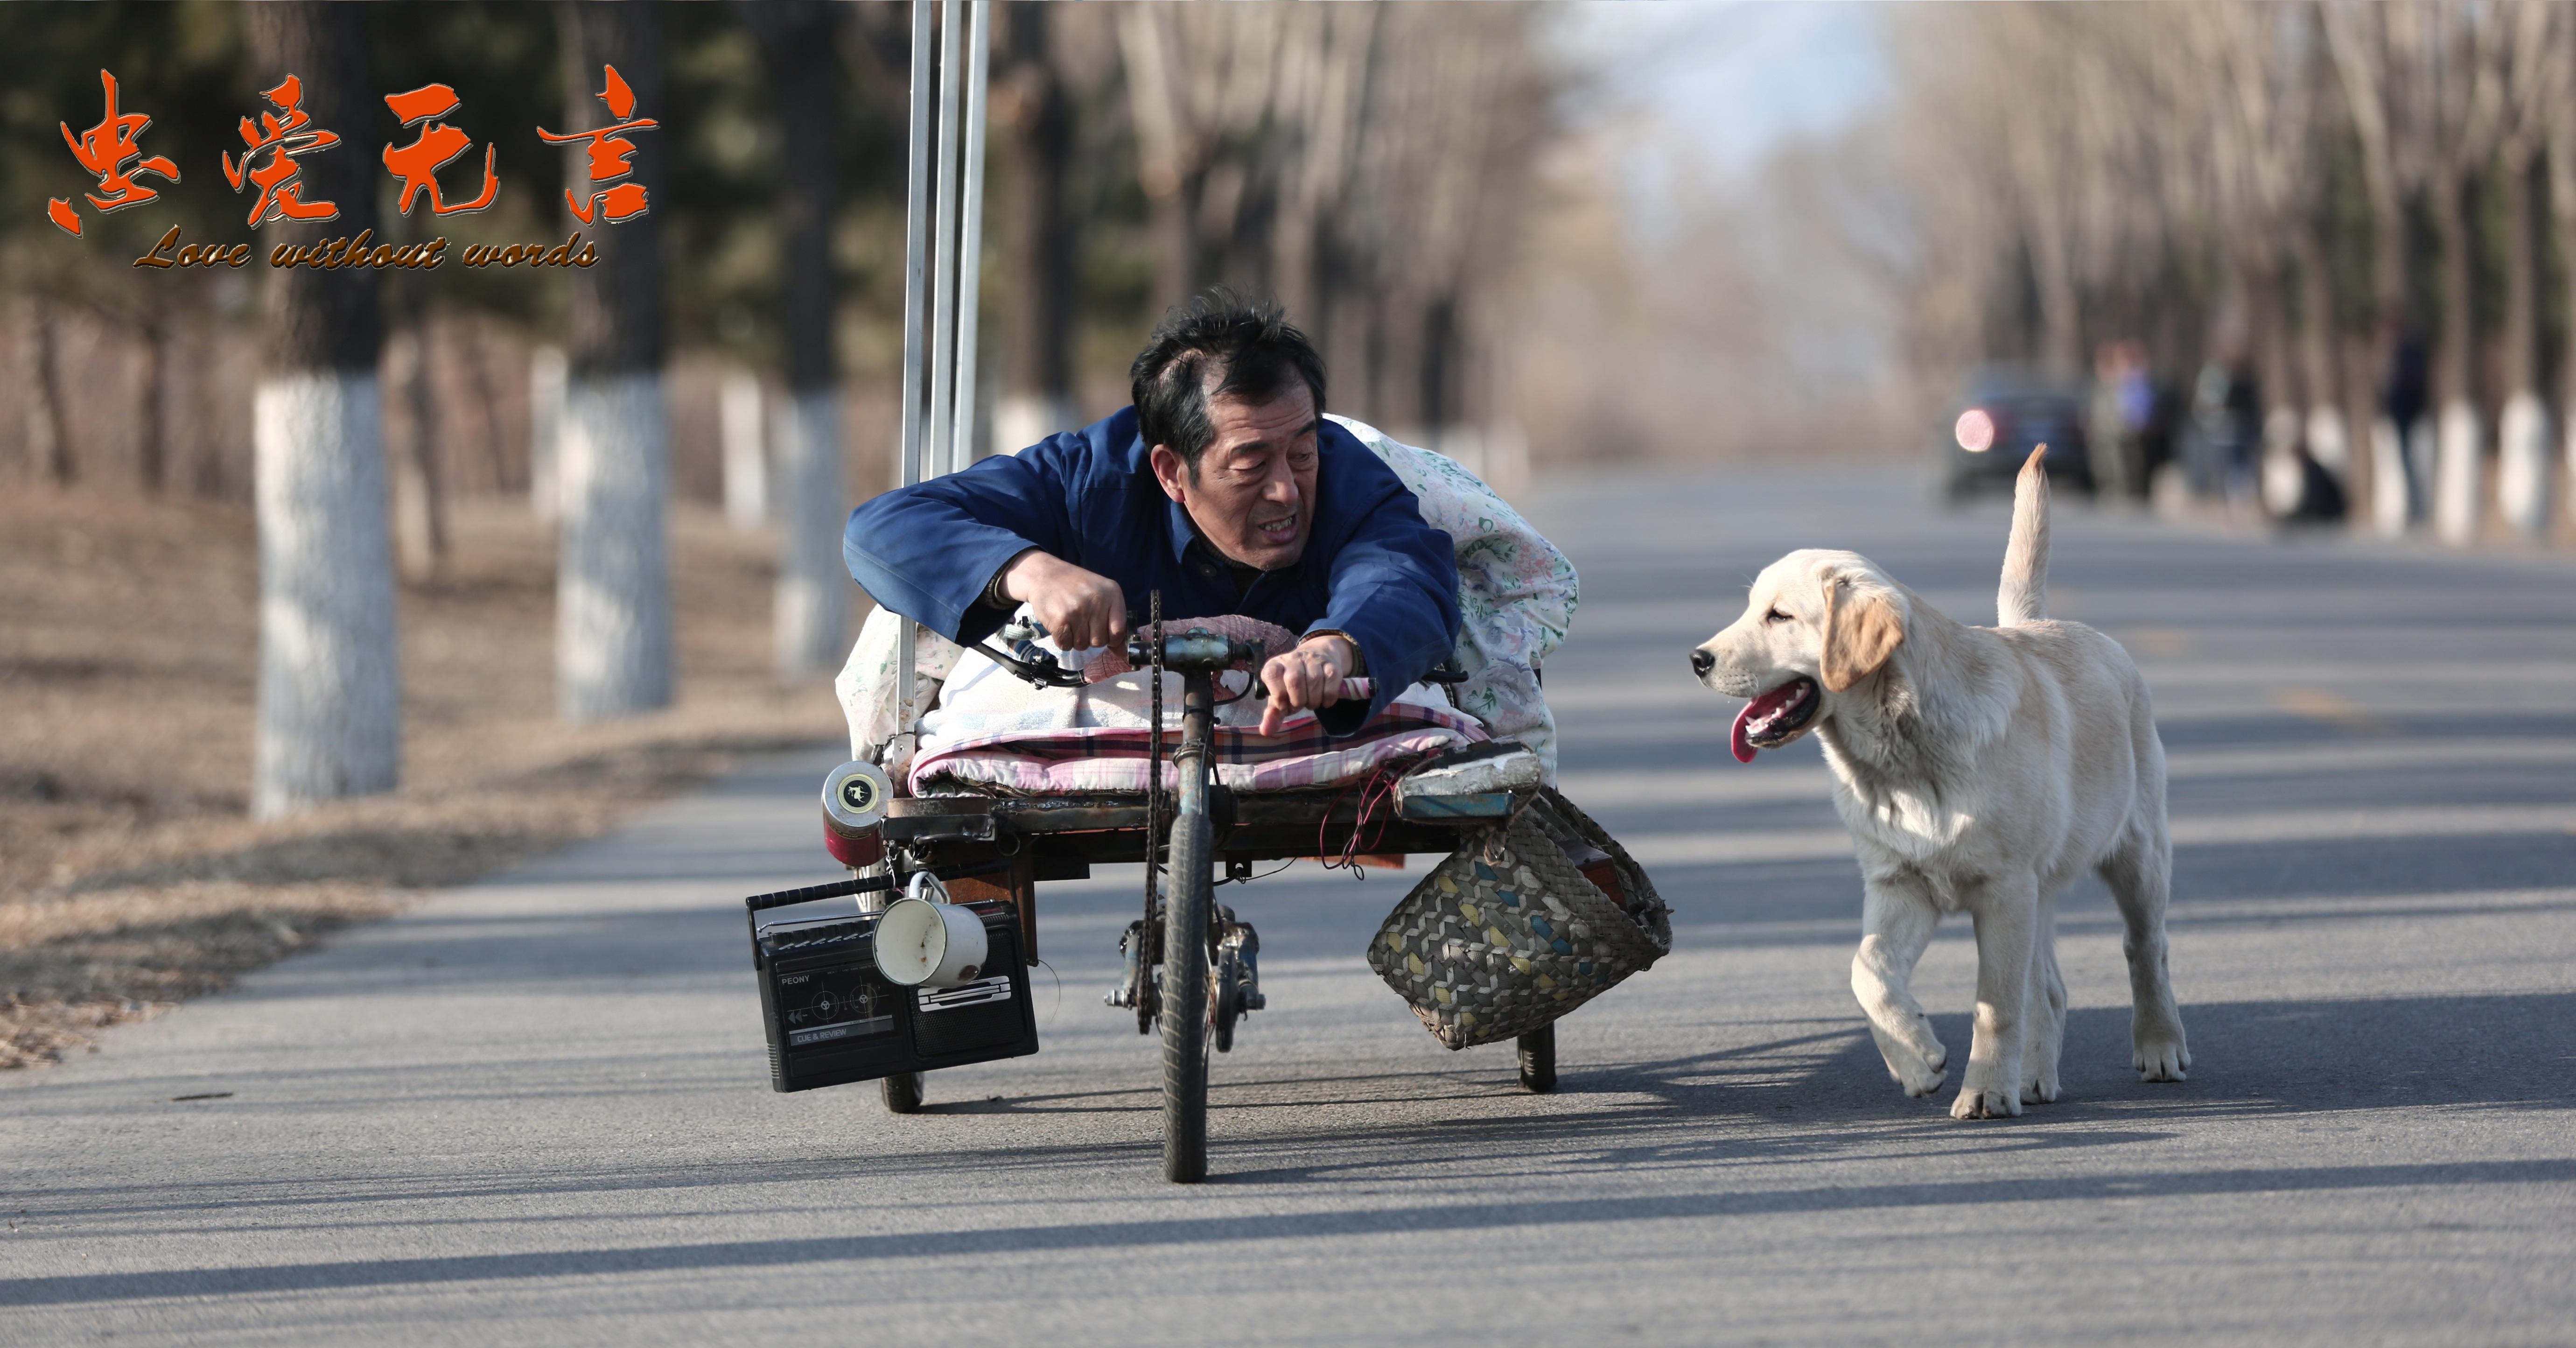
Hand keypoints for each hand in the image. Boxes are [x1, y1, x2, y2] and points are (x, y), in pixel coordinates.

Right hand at [1000, 551, 1126, 650]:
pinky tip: (1060, 624)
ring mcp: (1078, 611)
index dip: (1111, 638)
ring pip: (1082, 645)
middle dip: (1090, 637)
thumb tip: (1123, 653)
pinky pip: (1066, 645)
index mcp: (1112, 593)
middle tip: (1081, 621)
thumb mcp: (1101, 595)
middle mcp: (1097, 601)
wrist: (1044, 574)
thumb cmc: (1075, 586)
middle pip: (1100, 641)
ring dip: (1075, 638)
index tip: (1102, 632)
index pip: (1119, 631)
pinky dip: (1062, 640)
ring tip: (1070, 620)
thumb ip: (1114, 622)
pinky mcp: (1061, 621)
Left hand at [1258, 634, 1356, 735]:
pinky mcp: (1331, 664)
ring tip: (1311, 703)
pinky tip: (1325, 701)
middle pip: (1294, 679)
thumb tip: (1266, 731)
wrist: (1317, 658)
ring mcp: (1313, 660)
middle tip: (1300, 706)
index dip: (1278, 694)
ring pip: (1314, 679)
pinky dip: (1329, 696)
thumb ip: (1273, 714)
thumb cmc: (1293, 684)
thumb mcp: (1280, 697)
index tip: (1283, 706)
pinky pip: (1332, 679)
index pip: (1272, 674)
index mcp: (1276, 666)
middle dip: (1298, 700)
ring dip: (1313, 699)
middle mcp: (1293, 659)